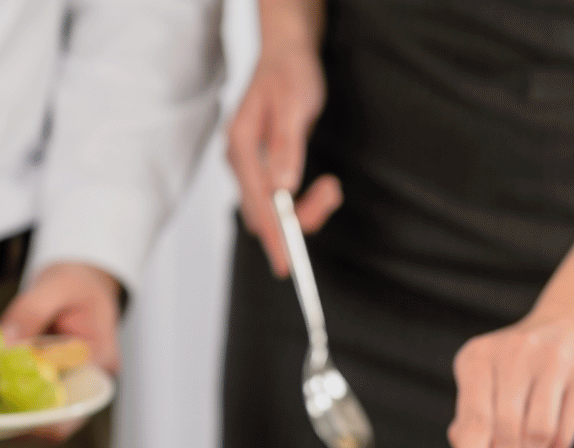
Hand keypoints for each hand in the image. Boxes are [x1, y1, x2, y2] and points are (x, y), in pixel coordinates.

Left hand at [0, 261, 121, 441]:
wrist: (84, 282)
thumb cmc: (79, 283)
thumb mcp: (57, 286)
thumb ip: (30, 312)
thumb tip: (3, 343)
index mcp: (102, 365)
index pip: (77, 411)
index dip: (44, 424)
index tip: (9, 419)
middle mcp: (87, 384)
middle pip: (55, 422)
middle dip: (17, 421)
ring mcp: (68, 385)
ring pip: (38, 414)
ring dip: (6, 411)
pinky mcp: (49, 381)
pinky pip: (27, 398)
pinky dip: (3, 394)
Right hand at [226, 43, 341, 277]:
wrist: (287, 53)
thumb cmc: (290, 74)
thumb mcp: (295, 106)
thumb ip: (287, 147)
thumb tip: (283, 188)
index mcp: (241, 147)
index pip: (257, 204)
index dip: (274, 237)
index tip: (287, 266)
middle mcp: (241, 160)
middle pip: (262, 214)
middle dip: (298, 219)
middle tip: (332, 194)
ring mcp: (251, 165)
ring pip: (272, 210)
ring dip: (305, 210)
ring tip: (332, 188)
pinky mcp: (265, 167)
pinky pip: (279, 199)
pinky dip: (302, 202)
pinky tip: (324, 189)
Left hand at [448, 305, 573, 447]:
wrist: (573, 323)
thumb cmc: (520, 365)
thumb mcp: (485, 382)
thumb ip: (471, 424)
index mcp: (478, 359)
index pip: (473, 424)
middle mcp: (514, 355)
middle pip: (504, 435)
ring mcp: (552, 363)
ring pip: (536, 437)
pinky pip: (564, 433)